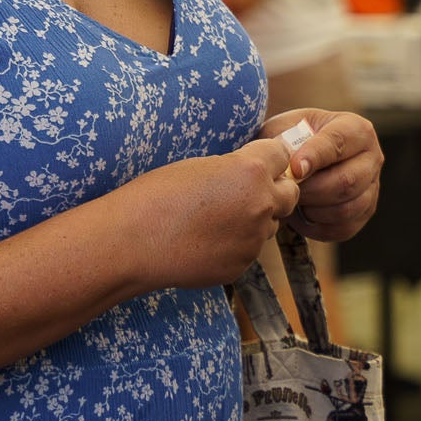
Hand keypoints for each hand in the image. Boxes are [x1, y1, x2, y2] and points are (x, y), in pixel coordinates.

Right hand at [131, 140, 301, 290]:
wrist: (130, 241)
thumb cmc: (155, 195)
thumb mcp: (200, 166)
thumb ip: (237, 169)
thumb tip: (257, 174)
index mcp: (251, 171)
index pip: (282, 156)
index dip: (268, 158)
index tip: (258, 162)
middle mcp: (261, 204)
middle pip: (290, 194)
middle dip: (275, 191)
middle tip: (247, 192)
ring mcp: (254, 239)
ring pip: (270, 225)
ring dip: (255, 221)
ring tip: (215, 220)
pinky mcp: (241, 264)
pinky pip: (249, 250)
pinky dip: (235, 245)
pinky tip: (204, 242)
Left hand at [265, 109, 381, 242]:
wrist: (298, 157)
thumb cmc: (289, 139)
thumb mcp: (282, 130)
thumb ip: (283, 143)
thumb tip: (289, 166)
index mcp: (355, 130)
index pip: (338, 143)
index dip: (314, 157)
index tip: (294, 170)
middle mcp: (372, 157)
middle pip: (347, 182)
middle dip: (311, 190)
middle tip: (286, 191)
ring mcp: (372, 187)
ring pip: (346, 208)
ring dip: (313, 210)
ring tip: (293, 202)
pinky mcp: (365, 212)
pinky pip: (343, 228)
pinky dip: (317, 226)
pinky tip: (300, 215)